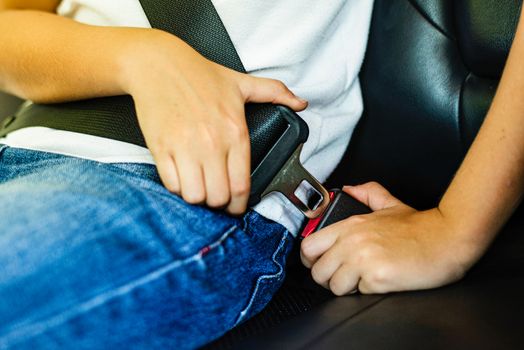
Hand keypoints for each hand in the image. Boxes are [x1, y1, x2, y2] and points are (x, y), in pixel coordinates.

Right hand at [123, 30, 306, 213]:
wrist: (159, 64)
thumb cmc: (199, 74)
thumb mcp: (242, 82)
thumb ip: (275, 93)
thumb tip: (301, 103)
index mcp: (235, 132)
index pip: (242, 185)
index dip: (239, 205)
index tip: (235, 206)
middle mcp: (211, 143)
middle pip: (219, 197)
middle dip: (218, 203)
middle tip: (215, 194)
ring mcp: (184, 147)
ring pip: (195, 195)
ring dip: (197, 196)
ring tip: (198, 186)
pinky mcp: (160, 148)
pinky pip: (171, 184)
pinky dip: (176, 186)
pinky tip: (181, 176)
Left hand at [300, 182, 481, 294]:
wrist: (448, 238)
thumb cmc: (421, 227)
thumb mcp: (390, 204)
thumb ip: (367, 193)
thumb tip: (348, 189)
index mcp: (350, 225)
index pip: (309, 246)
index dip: (311, 260)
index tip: (321, 264)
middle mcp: (352, 241)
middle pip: (317, 271)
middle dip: (328, 278)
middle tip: (344, 276)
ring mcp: (363, 259)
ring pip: (333, 286)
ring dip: (347, 288)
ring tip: (364, 279)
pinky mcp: (377, 277)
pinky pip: (357, 294)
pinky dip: (367, 292)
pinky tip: (381, 281)